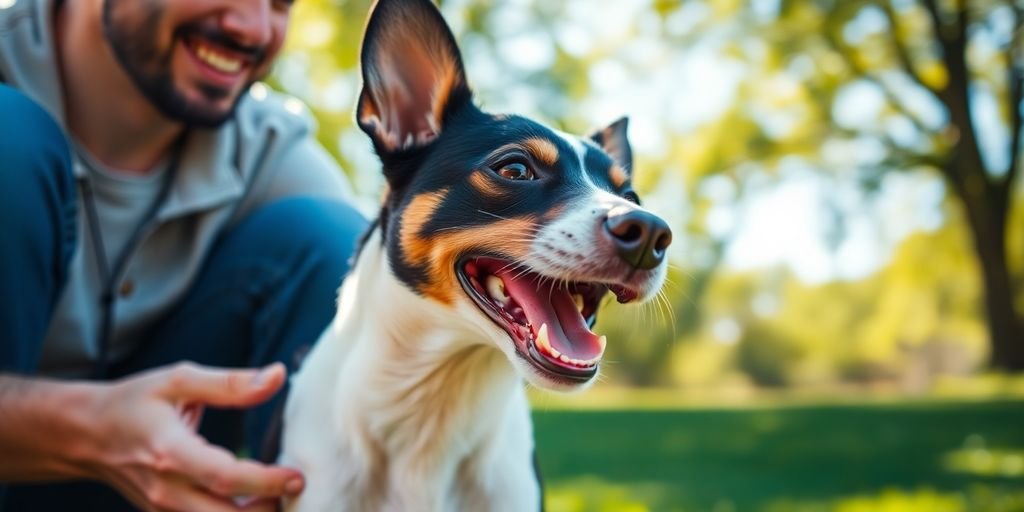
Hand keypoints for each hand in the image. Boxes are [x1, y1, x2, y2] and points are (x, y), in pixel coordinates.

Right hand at [79, 362, 302, 511]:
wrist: (85, 434)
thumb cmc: (134, 402)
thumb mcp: (179, 379)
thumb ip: (231, 383)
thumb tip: (278, 376)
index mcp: (170, 452)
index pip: (224, 478)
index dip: (266, 482)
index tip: (297, 477)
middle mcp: (166, 489)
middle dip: (266, 510)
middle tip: (294, 487)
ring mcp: (163, 509)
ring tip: (277, 494)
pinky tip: (255, 501)